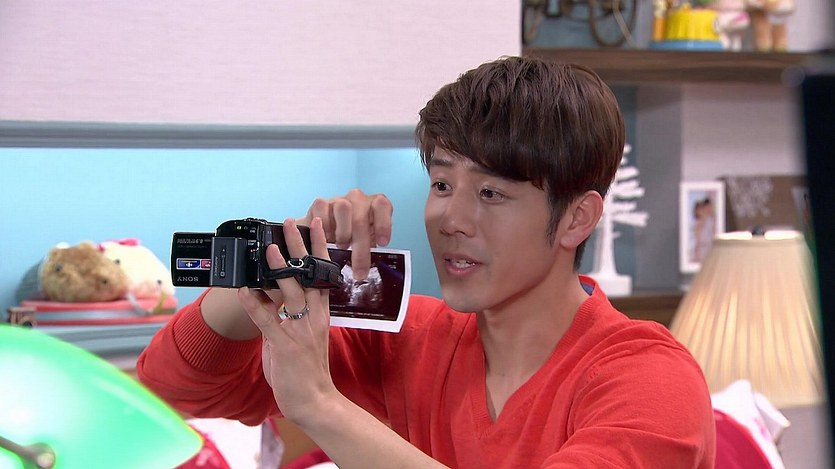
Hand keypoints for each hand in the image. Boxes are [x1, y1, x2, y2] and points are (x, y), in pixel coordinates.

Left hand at [236, 217, 335, 422]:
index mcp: (321, 313)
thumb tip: (271, 292)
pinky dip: (254, 302)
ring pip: (291, 291)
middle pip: (309, 274)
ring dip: (280, 268)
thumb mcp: (305, 334)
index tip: (317, 225)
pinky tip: (244, 289)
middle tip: (293, 223)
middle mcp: (313, 317)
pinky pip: (266, 319)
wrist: (315, 400)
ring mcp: (299, 330)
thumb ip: (291, 312)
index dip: (320, 248)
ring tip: (271, 248)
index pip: (322, 273)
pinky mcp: (283, 344)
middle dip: (300, 247)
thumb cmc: (308, 368)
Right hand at [299, 189, 392, 279]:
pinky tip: (328, 237)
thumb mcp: (366, 242)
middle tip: (359, 270)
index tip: (382, 243)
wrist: (327, 232)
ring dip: (343, 233)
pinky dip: (325, 227)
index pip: (382, 205)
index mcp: (374, 206)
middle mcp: (358, 199)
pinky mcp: (321, 203)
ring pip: (343, 208)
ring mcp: (339, 199)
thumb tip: (373, 268)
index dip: (383, 224)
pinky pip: (322, 209)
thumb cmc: (352, 236)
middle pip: (361, 219)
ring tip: (342, 246)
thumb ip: (372, 248)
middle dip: (360, 249)